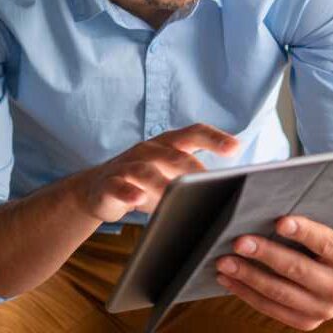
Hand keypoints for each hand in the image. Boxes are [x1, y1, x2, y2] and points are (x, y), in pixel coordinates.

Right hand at [79, 123, 240, 222]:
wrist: (96, 189)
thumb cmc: (144, 182)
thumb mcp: (169, 175)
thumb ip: (194, 177)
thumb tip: (230, 190)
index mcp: (168, 144)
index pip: (194, 133)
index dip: (215, 138)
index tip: (235, 148)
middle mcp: (148, 150)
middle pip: (174, 154)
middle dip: (193, 168)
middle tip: (211, 183)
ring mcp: (127, 165)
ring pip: (145, 170)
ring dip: (161, 182)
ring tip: (176, 194)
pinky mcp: (108, 183)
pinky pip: (118, 186)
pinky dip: (128, 192)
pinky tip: (138, 199)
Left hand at [215, 195, 332, 330]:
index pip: (326, 245)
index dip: (304, 233)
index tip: (279, 222)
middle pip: (298, 270)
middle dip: (266, 255)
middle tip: (239, 241)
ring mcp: (323, 310)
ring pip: (280, 293)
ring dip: (249, 277)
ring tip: (224, 261)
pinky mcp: (305, 322)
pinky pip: (271, 309)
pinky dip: (247, 294)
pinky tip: (228, 279)